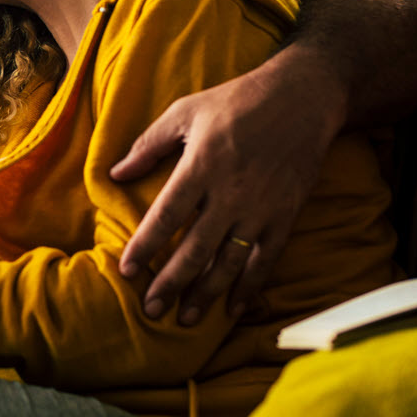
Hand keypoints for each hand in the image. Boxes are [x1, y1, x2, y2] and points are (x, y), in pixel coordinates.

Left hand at [110, 56, 339, 323]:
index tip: (126, 270)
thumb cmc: (236, 102)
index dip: (145, 245)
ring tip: (185, 318)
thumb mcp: (185, 111)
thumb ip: (147, 145)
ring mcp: (261, 208)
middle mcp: (231, 193)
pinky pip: (265, 260)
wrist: (302, 99)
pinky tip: (232, 308)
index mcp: (201, 166)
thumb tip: (114, 173)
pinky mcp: (285, 216)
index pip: (166, 215)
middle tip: (151, 310)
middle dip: (171, 282)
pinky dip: (249, 287)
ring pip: (229, 262)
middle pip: (195, 248)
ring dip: (206, 293)